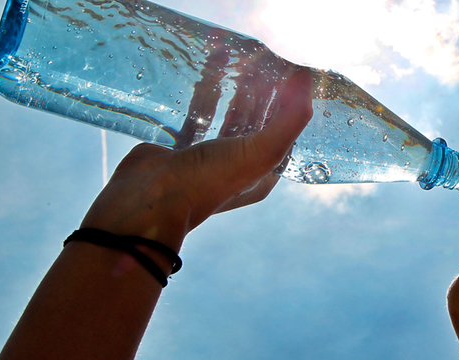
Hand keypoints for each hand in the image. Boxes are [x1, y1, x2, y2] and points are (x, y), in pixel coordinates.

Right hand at [80, 69, 312, 251]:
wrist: (150, 198)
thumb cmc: (210, 181)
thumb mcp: (262, 152)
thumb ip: (291, 118)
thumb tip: (307, 79)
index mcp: (261, 175)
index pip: (284, 133)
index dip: (288, 104)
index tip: (288, 75)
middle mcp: (237, 168)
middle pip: (256, 124)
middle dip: (262, 94)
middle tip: (262, 62)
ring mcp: (208, 160)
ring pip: (227, 119)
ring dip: (233, 92)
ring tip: (236, 62)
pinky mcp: (181, 149)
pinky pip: (196, 117)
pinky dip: (203, 97)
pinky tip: (206, 75)